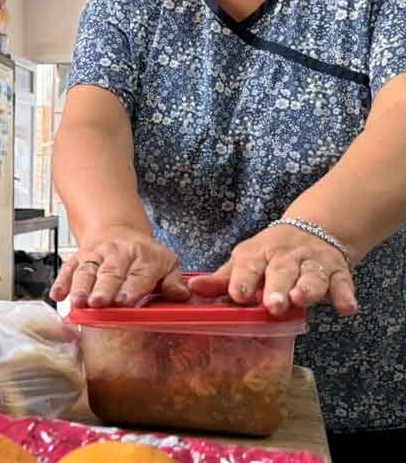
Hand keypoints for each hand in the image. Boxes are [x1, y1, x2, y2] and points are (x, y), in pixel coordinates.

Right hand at [50, 229, 188, 307]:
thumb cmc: (143, 255)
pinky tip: (57, 295)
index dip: (132, 287)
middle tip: (99, 303)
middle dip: (103, 288)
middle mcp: (118, 253)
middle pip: (110, 272)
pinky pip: (68, 268)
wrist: (117, 229)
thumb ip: (173, 281)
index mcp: (144, 257)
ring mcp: (96, 255)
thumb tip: (180, 294)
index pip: (139, 274)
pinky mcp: (79, 257)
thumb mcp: (167, 263)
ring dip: (80, 286)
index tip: (126, 301)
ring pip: (87, 270)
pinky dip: (61, 281)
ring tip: (78, 302)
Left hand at [189, 223, 357, 316]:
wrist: (313, 229)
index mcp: (258, 253)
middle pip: (281, 271)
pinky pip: (343, 283)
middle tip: (273, 305)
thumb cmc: (268, 255)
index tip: (239, 294)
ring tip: (301, 300)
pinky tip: (346, 308)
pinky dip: (345, 295)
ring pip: (312, 275)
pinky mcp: (338, 271)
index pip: (248, 265)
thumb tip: (191, 289)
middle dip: (277, 287)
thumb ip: (221, 280)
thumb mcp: (244, 261)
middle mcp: (285, 256)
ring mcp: (313, 262)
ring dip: (308, 288)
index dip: (243, 279)